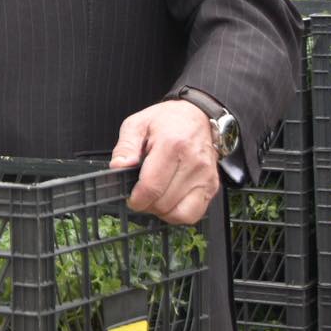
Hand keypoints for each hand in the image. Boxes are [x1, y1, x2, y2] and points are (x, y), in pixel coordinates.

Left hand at [109, 100, 219, 225]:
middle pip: (164, 203)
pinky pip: (193, 214)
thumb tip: (117, 167)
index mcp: (172, 145)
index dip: (136, 198)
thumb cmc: (166, 121)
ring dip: (161, 211)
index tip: (130, 197)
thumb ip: (125, 147)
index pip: (152, 186)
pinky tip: (169, 200)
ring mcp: (205, 177)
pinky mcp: (212, 187)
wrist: (197, 116)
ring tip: (155, 196)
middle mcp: (193, 163)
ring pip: (179, 214)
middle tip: (140, 193)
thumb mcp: (138, 124)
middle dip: (147, 204)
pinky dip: (178, 214)